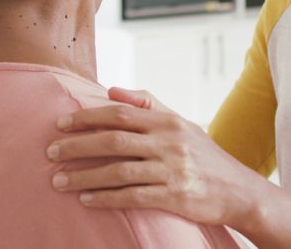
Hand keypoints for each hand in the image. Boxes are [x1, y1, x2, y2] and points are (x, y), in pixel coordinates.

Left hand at [46, 88, 266, 227]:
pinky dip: (106, 198)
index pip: (119, 113)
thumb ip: (148, 105)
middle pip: (113, 140)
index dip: (86, 117)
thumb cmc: (205, 157)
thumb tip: (112, 91)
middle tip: (50, 152)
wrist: (240, 191)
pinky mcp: (175, 196)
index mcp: (167, 121)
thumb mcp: (182, 124)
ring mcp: (172, 170)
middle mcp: (169, 142)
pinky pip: (132, 196)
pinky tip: (86, 200)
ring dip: (84, 176)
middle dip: (77, 146)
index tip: (60, 124)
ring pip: (118, 170)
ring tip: (59, 181)